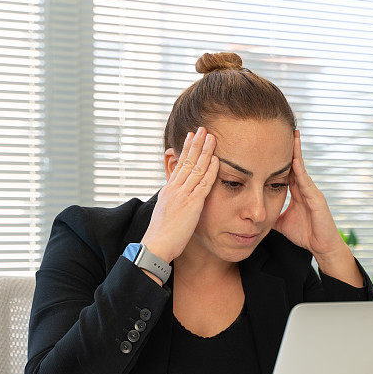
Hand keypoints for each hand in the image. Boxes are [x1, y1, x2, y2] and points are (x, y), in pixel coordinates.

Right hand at [140, 126, 218, 262]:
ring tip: (211, 137)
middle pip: (187, 161)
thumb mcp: (165, 211)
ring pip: (196, 168)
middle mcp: (174, 188)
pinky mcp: (191, 204)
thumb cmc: (161, 234)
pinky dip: (210, 170)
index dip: (187, 150)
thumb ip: (172, 200)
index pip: (179, 164)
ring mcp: (183, 195)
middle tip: (203, 128)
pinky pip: (203, 184)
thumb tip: (175, 195)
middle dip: (196, 143)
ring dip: (205, 151)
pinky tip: (216, 160)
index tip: (192, 137)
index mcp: (168, 190)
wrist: (156, 244)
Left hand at [272, 130, 346, 258]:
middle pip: (296, 163)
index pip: (287, 170)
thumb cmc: (305, 235)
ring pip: (302, 168)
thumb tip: (255, 212)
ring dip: (297, 152)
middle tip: (284, 128)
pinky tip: (295, 160)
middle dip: (291, 147)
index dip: (280, 157)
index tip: (272, 142)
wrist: (321, 247)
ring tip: (293, 136)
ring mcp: (312, 192)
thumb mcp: (282, 222)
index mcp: (297, 192)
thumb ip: (271, 214)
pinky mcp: (317, 199)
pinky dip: (300, 171)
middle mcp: (305, 189)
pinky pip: (306, 182)